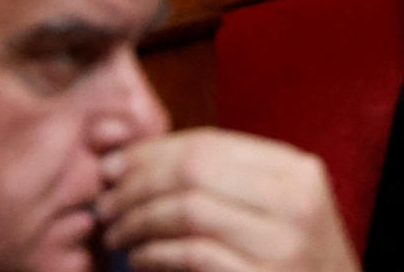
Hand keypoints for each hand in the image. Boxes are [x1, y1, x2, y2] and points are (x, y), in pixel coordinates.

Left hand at [97, 129, 357, 271]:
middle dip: (137, 184)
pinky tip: (139, 260)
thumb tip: (139, 161)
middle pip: (195, 171)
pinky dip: (154, 255)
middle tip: (106, 202)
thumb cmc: (294, 264)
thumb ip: (227, 183)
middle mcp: (296, 202)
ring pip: (189, 211)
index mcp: (298, 172)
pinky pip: (191, 255)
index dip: (152, 152)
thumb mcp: (277, 212)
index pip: (211, 143)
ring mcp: (281, 245)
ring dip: (138, 221)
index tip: (114, 166)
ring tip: (115, 233)